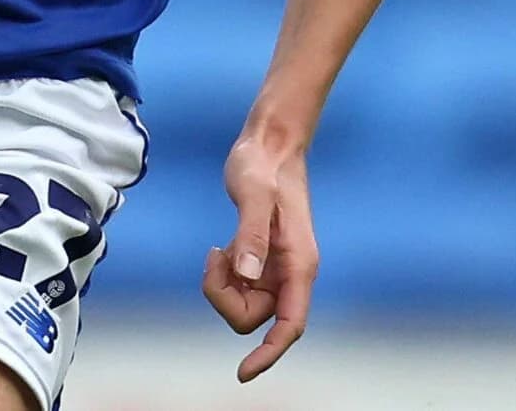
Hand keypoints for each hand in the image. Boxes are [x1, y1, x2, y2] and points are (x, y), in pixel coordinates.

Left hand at [202, 126, 317, 383]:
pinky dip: (223, 276)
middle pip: (256, 320)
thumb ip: (251, 234)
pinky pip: (238, 289)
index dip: (269, 354)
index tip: (243, 373)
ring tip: (217, 249)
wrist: (267, 143)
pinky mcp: (262, 261)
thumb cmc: (262, 164)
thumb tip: (246, 274)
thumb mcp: (253, 193)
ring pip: (244, 307)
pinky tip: (221, 248)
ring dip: (223, 287)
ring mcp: (276, 269)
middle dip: (227, 300)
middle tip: (216, 258)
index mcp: (299, 263)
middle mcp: (291, 272)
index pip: (290, 325)